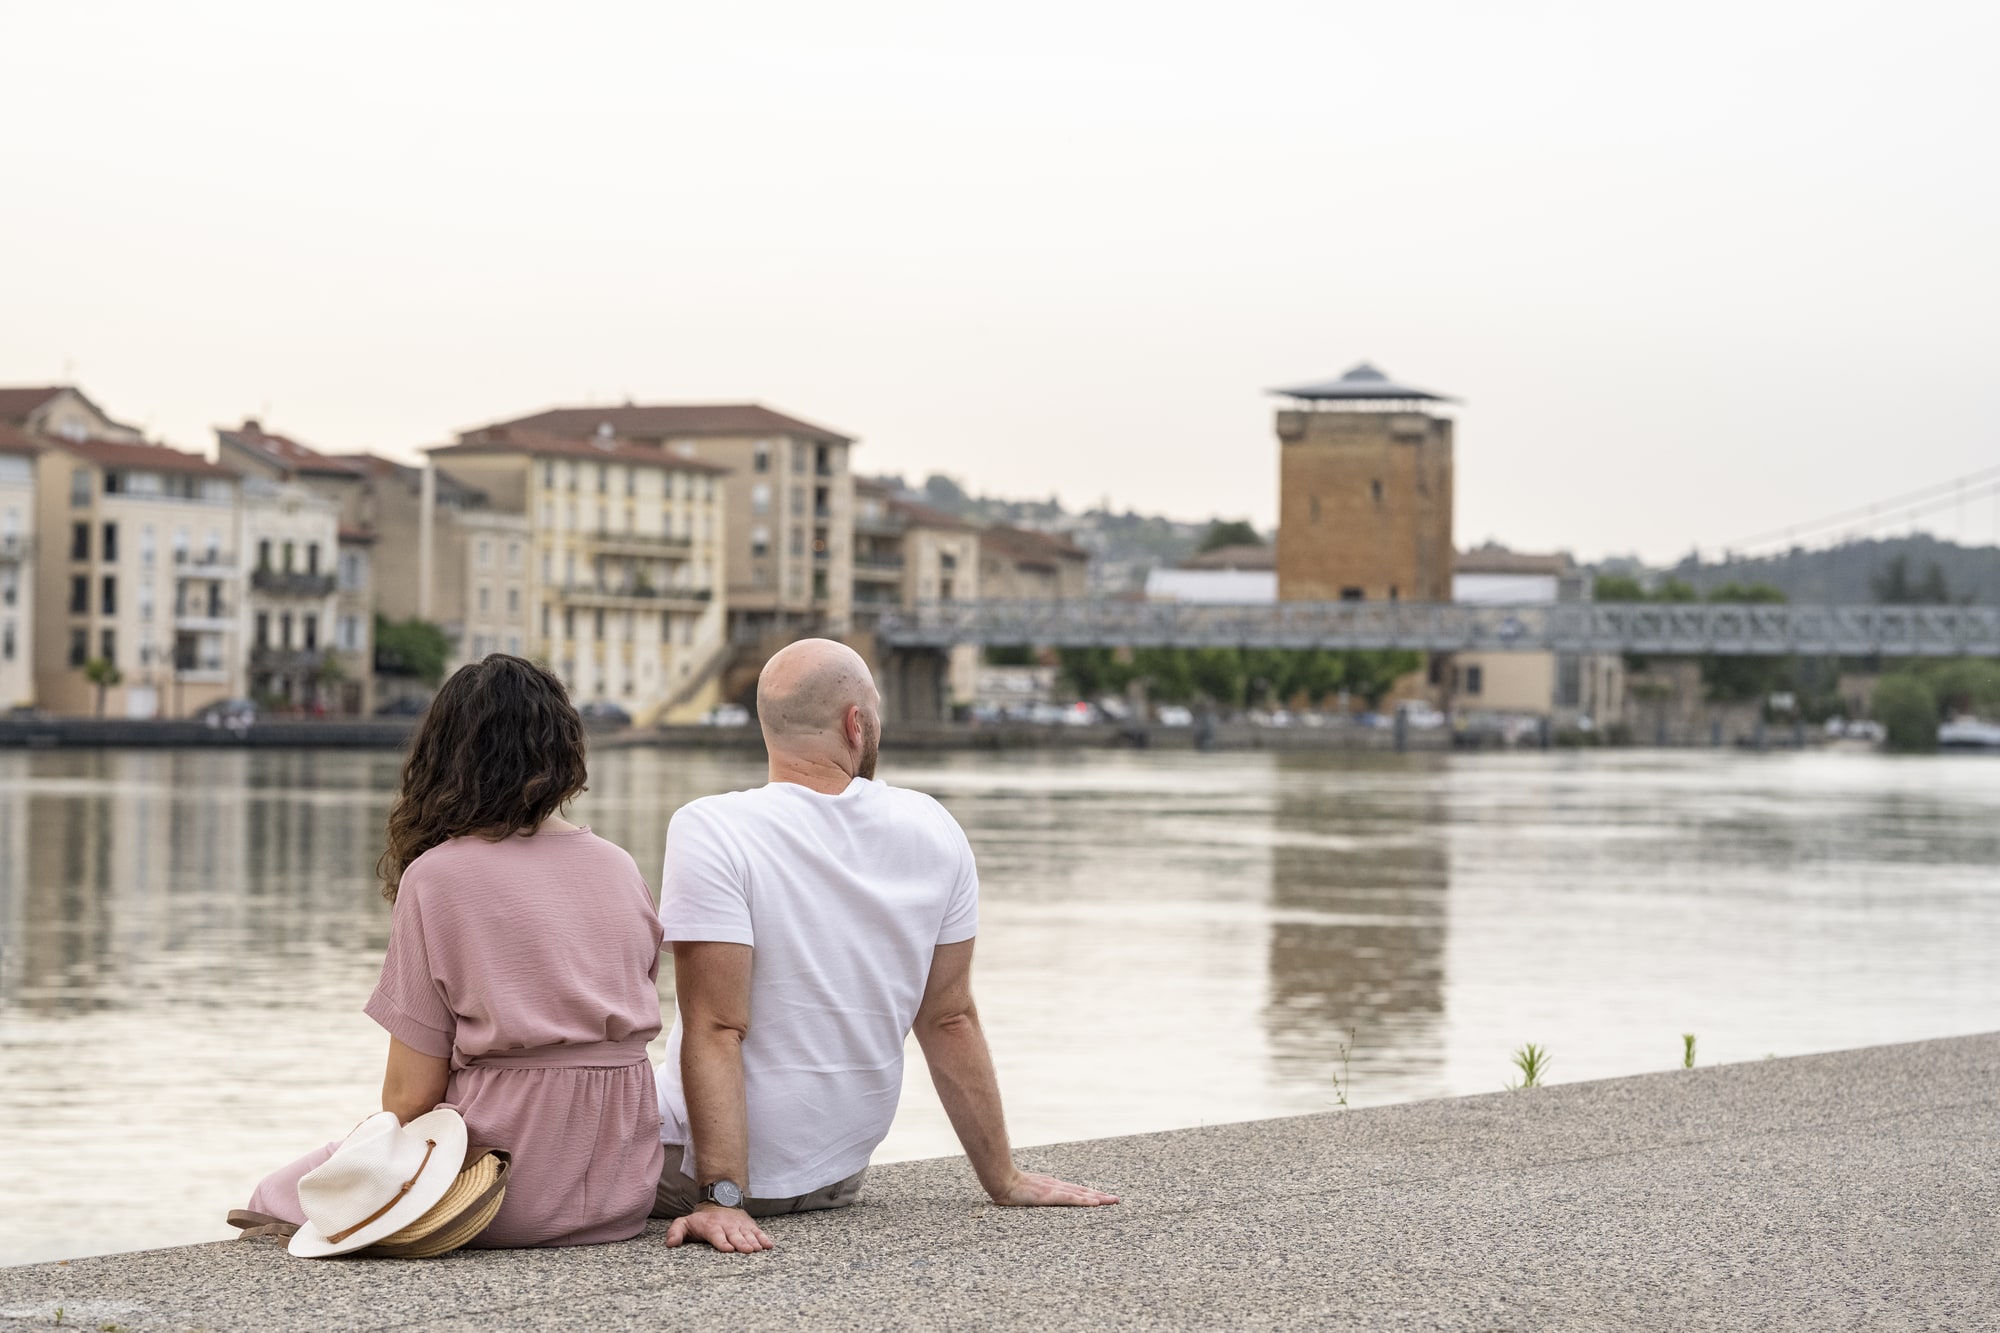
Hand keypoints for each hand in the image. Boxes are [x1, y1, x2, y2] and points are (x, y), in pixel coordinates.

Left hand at [664, 1204, 774, 1251]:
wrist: (720, 1200)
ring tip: (758, 1249)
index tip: (728, 1249)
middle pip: (735, 1236)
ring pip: (748, 1234)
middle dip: (741, 1243)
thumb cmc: (701, 1220)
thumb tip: (670, 1243)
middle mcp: (727, 1226)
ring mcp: (740, 1226)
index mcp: (712, 1227)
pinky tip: (769, 1246)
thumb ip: (676, 1231)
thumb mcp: (685, 1222)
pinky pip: (757, 1232)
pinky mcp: (749, 1226)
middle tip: (748, 1251)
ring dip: (753, 1242)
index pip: (717, 1235)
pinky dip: (764, 1238)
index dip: (722, 1242)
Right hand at [991, 1170, 1119, 1207]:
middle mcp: (1058, 1187)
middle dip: (1101, 1196)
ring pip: (1082, 1194)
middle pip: (1084, 1191)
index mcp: (1053, 1186)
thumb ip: (1036, 1192)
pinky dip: (1084, 1200)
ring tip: (1112, 1201)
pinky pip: (1071, 1199)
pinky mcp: (1050, 1195)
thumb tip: (1038, 1195)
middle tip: (1116, 1200)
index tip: (1104, 1197)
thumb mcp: (1028, 1190)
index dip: (1091, 1194)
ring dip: (1098, 1198)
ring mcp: (1055, 1190)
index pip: (1077, 1190)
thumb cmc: (1011, 1187)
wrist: (1003, 1181)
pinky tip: (1094, 1203)